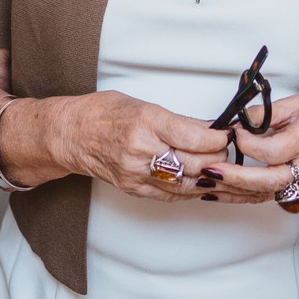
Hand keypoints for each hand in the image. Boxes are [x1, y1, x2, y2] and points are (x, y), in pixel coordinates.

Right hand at [55, 91, 232, 201]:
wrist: (70, 134)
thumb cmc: (103, 113)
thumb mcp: (143, 104)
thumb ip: (179, 120)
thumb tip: (210, 127)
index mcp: (145, 121)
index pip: (193, 136)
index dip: (217, 138)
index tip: (228, 134)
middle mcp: (141, 149)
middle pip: (193, 163)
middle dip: (216, 158)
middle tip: (226, 149)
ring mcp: (136, 173)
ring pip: (185, 183)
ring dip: (207, 177)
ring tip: (218, 167)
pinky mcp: (134, 188)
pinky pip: (171, 195)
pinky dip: (190, 189)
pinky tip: (200, 182)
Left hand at [215, 90, 298, 200]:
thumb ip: (269, 112)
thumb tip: (239, 119)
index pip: (277, 149)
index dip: (250, 143)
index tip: (234, 132)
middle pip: (271, 179)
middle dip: (238, 178)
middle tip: (211, 170)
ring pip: (267, 193)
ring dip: (235, 191)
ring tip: (208, 182)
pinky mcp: (295, 187)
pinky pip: (267, 195)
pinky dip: (242, 195)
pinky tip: (221, 191)